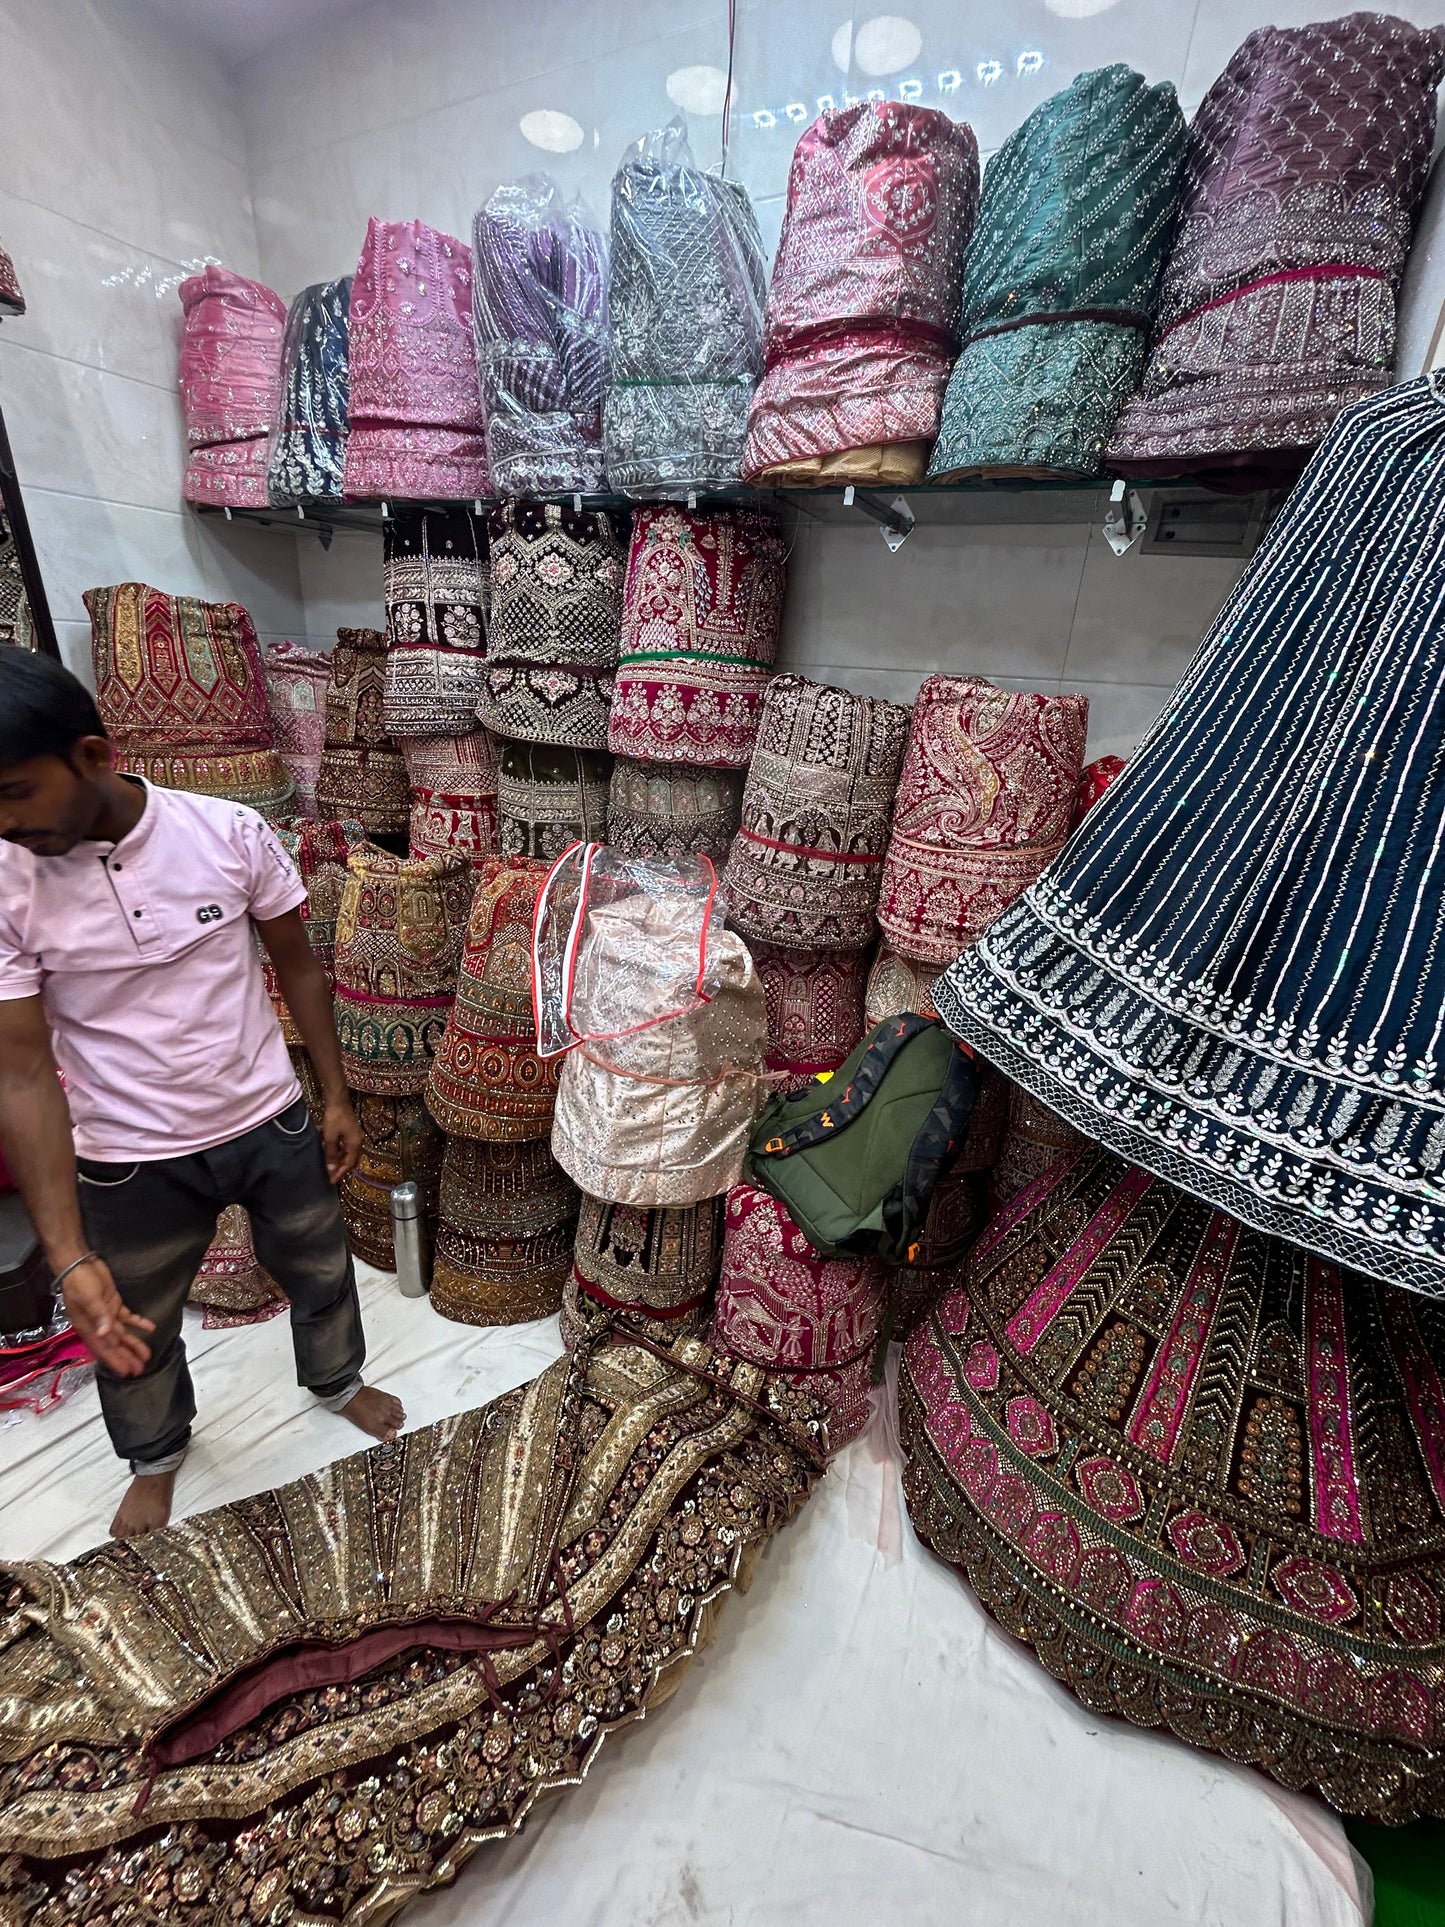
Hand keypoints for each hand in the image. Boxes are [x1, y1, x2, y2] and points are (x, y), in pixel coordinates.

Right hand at [62, 1258, 153, 1376]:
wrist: (80, 1264)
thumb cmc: (80, 1282)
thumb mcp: (89, 1299)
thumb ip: (99, 1316)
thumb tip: (105, 1334)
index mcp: (88, 1327)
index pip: (104, 1348)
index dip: (115, 1361)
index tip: (126, 1372)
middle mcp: (97, 1325)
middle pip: (114, 1344)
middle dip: (126, 1357)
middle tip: (140, 1370)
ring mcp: (106, 1315)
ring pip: (122, 1334)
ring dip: (134, 1344)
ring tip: (147, 1355)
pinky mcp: (114, 1304)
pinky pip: (127, 1317)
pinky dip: (138, 1323)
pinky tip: (151, 1328)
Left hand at [321, 1094, 361, 1183]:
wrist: (338, 1100)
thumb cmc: (334, 1118)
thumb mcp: (330, 1137)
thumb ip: (331, 1154)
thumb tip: (330, 1168)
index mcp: (355, 1144)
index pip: (349, 1164)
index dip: (340, 1173)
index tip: (331, 1181)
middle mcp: (359, 1142)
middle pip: (352, 1161)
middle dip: (342, 1169)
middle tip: (331, 1176)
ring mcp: (356, 1136)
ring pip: (350, 1154)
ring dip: (341, 1161)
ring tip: (331, 1167)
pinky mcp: (352, 1132)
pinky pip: (348, 1148)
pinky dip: (341, 1154)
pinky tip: (333, 1154)